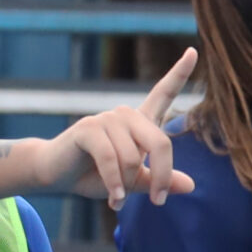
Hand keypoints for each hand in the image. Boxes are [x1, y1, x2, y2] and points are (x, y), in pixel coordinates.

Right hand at [38, 47, 195, 208]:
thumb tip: (191, 185)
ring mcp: (106, 119)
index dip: (180, 72)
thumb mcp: (134, 183)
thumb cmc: (96, 176)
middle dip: (163, 177)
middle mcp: (126, 115)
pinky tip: (114, 199)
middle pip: (161, 144)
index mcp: (140, 122)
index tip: (194, 50)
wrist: (57, 175)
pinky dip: (115, 184)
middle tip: (159, 201)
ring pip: (134, 157)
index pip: (164, 92)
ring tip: (118, 198)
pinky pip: (111, 159)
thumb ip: (160, 181)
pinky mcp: (88, 129)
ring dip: (128, 185)